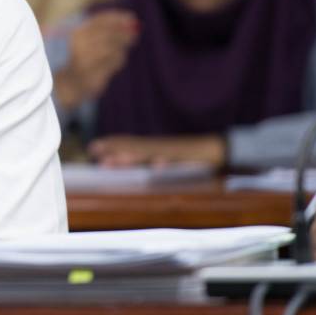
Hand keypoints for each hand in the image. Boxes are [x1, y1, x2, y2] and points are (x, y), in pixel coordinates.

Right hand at [52, 9, 138, 108]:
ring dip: (121, 49)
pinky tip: (115, 63)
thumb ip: (112, 29)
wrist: (72, 81)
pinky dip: (118, 61)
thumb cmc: (87, 57)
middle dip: (123, 33)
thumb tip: (132, 21)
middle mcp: (79, 45)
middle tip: (134, 36)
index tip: (131, 18)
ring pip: (112, 49)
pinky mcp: (92, 73)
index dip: (117, 18)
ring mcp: (84, 60)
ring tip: (120, 53)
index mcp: (78, 33)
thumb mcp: (95, 40)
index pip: (100, 20)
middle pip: (107, 34)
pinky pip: (113, 63)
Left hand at [88, 133, 227, 168]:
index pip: (131, 144)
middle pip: (136, 148)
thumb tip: (136, 170)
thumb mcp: (169, 160)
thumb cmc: (193, 158)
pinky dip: (167, 163)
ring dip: (135, 157)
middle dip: (116, 150)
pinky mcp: (190, 159)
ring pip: (152, 154)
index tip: (94, 146)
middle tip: (97, 153)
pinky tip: (156, 167)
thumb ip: (152, 162)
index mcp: (156, 149)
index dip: (112, 144)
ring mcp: (175, 153)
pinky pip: (177, 162)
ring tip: (118, 160)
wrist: (221, 149)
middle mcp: (162, 148)